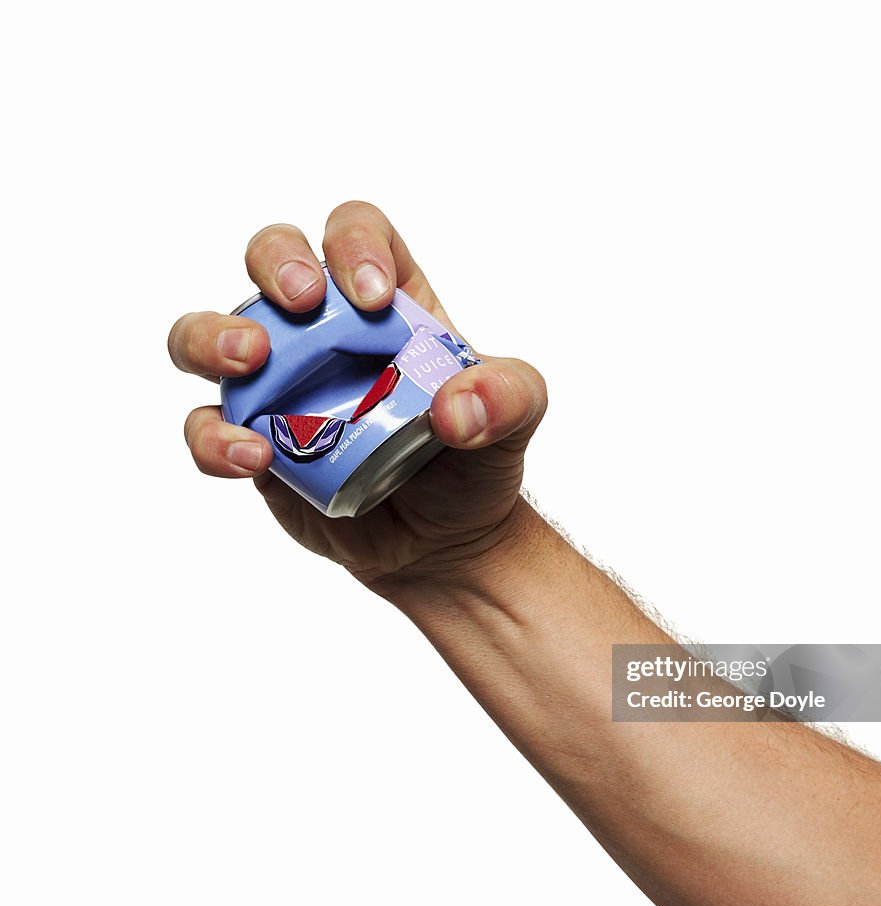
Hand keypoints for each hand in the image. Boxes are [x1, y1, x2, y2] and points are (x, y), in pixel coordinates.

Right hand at [168, 201, 546, 590]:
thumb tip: (455, 411)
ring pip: (206, 333)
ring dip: (212, 335)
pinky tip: (255, 456)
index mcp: (385, 302)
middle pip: (271, 255)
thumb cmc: (474, 461)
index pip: (357, 232)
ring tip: (249, 361)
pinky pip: (206, 427)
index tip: (374, 297)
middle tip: (302, 302)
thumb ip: (508, 397)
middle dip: (275, 261)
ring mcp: (277, 383)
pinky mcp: (251, 439)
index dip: (354, 244)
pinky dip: (215, 438)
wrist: (444, 540)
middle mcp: (321, 330)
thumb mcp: (517, 417)